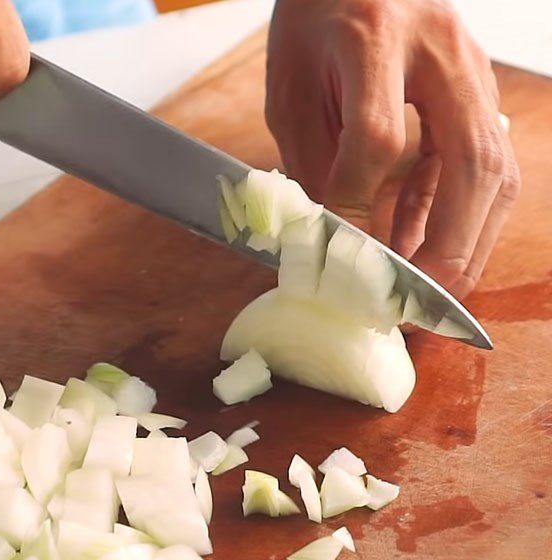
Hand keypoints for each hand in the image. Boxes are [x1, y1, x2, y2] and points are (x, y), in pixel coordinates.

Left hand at [265, 0, 520, 297]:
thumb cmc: (314, 26)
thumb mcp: (292, 88)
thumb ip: (312, 160)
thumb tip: (332, 237)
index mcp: (374, 37)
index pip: (376, 137)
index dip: (358, 206)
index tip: (339, 257)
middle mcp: (441, 53)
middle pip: (469, 162)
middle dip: (448, 247)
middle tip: (418, 305)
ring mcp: (472, 74)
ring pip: (494, 173)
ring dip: (467, 245)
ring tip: (429, 296)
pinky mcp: (479, 97)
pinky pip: (482, 169)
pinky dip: (457, 220)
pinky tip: (425, 254)